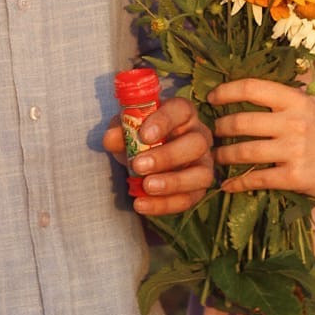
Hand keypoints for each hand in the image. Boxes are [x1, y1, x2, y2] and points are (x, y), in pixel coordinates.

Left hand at [103, 97, 215, 215]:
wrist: (145, 157)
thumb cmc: (140, 137)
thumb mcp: (126, 130)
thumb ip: (119, 131)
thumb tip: (110, 138)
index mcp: (183, 113)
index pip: (181, 110)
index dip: (164, 122)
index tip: (143, 135)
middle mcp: (200, 136)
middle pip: (196, 143)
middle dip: (167, 156)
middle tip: (138, 165)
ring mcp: (203, 163)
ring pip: (201, 174)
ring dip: (173, 183)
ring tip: (146, 187)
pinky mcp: (198, 188)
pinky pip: (188, 199)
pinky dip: (164, 204)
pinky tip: (141, 204)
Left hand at [209, 79, 314, 196]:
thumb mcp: (304, 106)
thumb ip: (276, 101)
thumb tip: (235, 95)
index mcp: (294, 100)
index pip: (252, 88)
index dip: (226, 91)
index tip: (211, 98)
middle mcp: (293, 122)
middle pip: (241, 122)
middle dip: (219, 129)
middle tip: (212, 133)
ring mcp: (294, 150)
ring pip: (244, 152)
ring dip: (223, 156)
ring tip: (217, 157)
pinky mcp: (294, 176)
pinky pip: (256, 179)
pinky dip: (237, 183)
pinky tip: (228, 184)